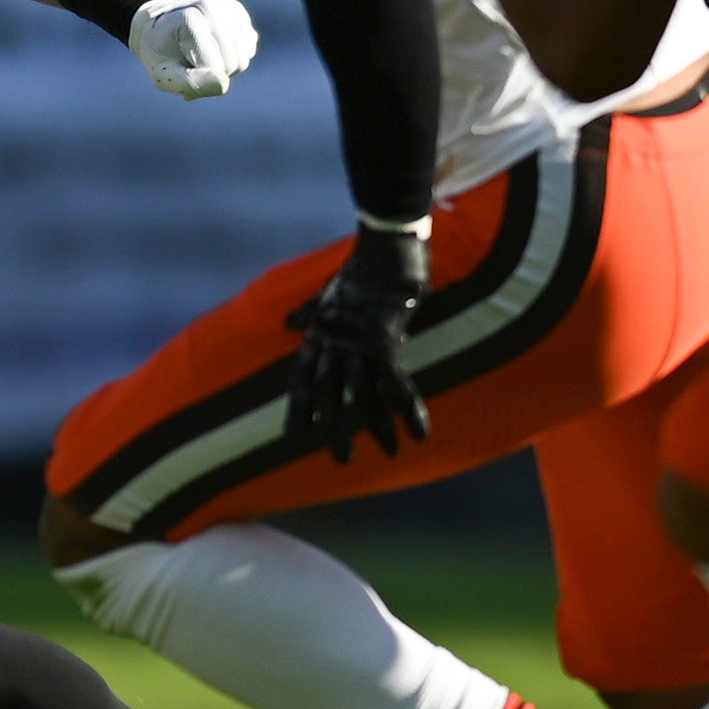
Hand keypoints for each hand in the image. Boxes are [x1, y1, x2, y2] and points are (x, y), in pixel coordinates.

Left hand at [129, 0, 258, 98]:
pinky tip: (214, 46)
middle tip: (192, 62)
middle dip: (215, 72)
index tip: (182, 66)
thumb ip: (191, 83)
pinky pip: (249, 48)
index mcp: (190, 19)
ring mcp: (227, 7)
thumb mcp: (165, 76)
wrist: (159, 27)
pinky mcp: (237, 11)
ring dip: (225, 65)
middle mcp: (212, 7)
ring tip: (202, 54)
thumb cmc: (161, 55)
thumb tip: (224, 84)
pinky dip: (234, 54)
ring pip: (245, 57)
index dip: (202, 79)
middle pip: (235, 63)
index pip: (217, 69)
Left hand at [286, 224, 431, 462]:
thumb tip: (289, 320)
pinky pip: (398, 384)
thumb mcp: (327, 292)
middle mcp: (334, 344)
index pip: (302, 377)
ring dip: (377, 426)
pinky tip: (420, 430)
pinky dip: (409, 408)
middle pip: (330, 394)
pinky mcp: (387, 344)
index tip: (292, 435)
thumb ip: (308, 311)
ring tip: (389, 453)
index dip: (299, 407)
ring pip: (364, 395)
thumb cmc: (358, 268)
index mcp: (319, 334)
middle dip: (335, 428)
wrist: (384, 249)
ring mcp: (359, 345)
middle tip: (342, 459)